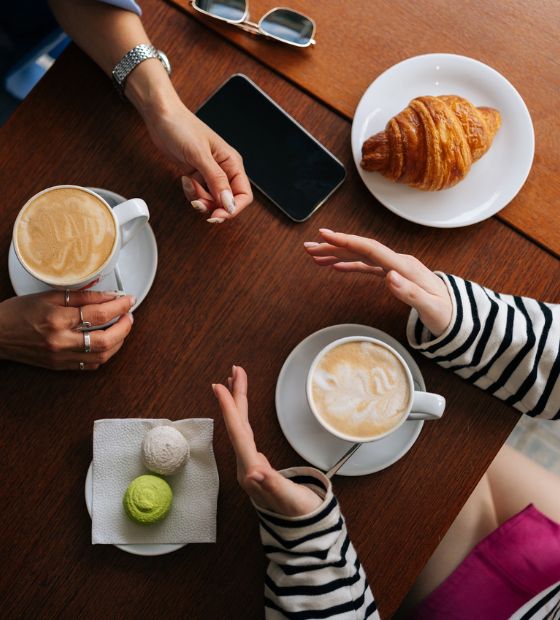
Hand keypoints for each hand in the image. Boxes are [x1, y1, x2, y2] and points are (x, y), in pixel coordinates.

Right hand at [0, 290, 134, 369]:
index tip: (128, 299)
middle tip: (129, 315)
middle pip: (106, 340)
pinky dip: (104, 354)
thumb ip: (82, 296)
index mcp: (57, 320)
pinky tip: (107, 342)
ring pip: (102, 356)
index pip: (98, 314)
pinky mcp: (60, 367)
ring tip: (122, 327)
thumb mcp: (48, 296)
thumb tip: (109, 296)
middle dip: (125, 327)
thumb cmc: (17, 313)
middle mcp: (61, 341)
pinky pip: (91, 364)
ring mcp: (61, 357)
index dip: (119, 306)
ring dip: (119, 341)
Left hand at [143, 99, 251, 223]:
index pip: (243, 194)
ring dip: (199, 199)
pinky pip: (199, 195)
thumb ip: (216, 180)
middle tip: (198, 204)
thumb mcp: (200, 155)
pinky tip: (185, 180)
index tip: (218, 215)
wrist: (161, 117)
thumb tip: (229, 203)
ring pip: (212, 201)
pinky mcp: (197, 176)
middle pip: (227, 201)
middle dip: (212, 206)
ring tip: (189, 185)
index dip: (233, 208)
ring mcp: (210, 174)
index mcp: (232, 163)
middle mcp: (224, 170)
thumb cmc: (182, 127)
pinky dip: (191, 193)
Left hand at [213, 366, 321, 515]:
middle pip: (237, 425)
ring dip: (237, 403)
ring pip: (240, 427)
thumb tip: (255, 472)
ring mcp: (250, 464)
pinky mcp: (256, 463)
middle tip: (234, 370)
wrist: (301, 531)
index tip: (220, 386)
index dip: (229, 408)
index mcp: (251, 470)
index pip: (237, 432)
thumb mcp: (290, 500)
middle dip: (235, 396)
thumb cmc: (298, 514)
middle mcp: (246, 465)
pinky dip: (243, 416)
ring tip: (235, 381)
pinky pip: (246, 433)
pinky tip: (242, 410)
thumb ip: (273, 486)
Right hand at [304, 229, 452, 335]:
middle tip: (308, 247)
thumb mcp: (431, 308)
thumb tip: (389, 277)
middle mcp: (397, 262)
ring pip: (360, 256)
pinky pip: (367, 266)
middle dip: (333, 246)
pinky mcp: (393, 275)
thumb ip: (410, 292)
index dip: (346, 240)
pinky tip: (335, 265)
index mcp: (404, 267)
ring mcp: (395, 268)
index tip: (325, 234)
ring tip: (314, 255)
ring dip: (337, 254)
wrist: (459, 313)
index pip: (370, 248)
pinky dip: (349, 264)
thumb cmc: (446, 313)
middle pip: (360, 249)